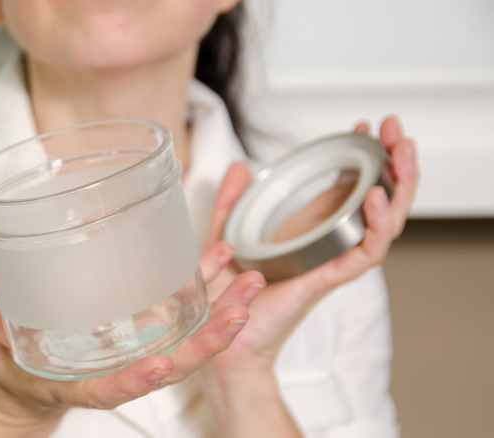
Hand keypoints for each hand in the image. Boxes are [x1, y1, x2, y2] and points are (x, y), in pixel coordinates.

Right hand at [0, 243, 264, 436]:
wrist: (25, 387)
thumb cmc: (6, 367)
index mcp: (75, 383)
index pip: (109, 389)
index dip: (136, 380)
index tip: (162, 367)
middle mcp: (112, 372)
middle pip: (167, 367)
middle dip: (206, 344)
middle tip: (239, 313)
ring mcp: (128, 355)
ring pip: (181, 345)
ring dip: (216, 319)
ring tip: (246, 283)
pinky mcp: (135, 336)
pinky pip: (173, 320)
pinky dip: (199, 295)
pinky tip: (217, 263)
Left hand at [204, 115, 418, 375]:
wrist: (218, 339)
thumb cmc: (224, 297)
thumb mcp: (224, 237)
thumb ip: (231, 203)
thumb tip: (238, 167)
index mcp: (307, 234)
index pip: (348, 190)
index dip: (361, 158)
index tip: (363, 127)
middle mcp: (326, 246)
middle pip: (375, 200)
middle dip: (390, 163)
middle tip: (392, 129)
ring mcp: (331, 263)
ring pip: (383, 224)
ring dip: (397, 186)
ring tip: (399, 152)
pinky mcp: (326, 281)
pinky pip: (364, 255)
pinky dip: (376, 227)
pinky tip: (375, 197)